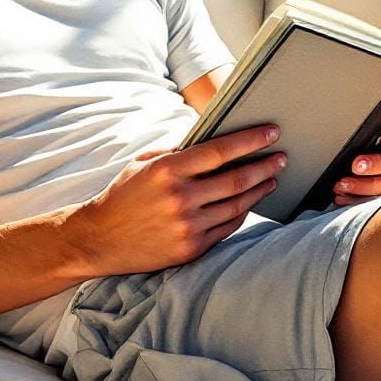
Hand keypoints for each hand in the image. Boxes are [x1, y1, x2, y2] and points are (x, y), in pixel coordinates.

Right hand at [73, 124, 286, 275]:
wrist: (100, 238)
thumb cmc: (122, 196)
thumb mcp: (143, 163)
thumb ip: (176, 152)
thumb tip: (210, 142)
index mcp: (168, 169)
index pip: (220, 151)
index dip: (250, 140)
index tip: (271, 133)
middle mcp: (180, 197)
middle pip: (236, 179)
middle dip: (264, 166)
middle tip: (280, 158)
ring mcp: (188, 225)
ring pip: (237, 205)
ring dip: (259, 190)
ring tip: (270, 179)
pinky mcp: (191, 248)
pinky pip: (227, 228)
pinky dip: (242, 213)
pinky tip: (249, 202)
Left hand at [332, 115, 380, 206]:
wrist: (366, 157)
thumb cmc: (368, 139)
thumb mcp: (369, 130)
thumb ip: (369, 130)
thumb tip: (351, 130)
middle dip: (378, 164)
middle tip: (356, 166)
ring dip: (367, 186)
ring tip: (345, 185)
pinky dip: (361, 199)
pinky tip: (345, 196)